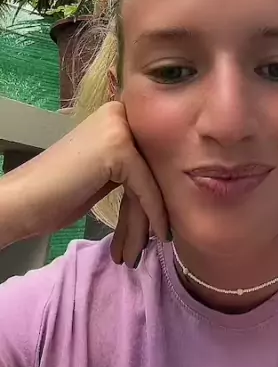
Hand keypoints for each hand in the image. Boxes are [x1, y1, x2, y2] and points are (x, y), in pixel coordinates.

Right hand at [51, 101, 167, 266]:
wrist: (22, 201)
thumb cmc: (56, 194)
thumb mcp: (102, 173)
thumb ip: (130, 168)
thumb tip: (166, 182)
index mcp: (116, 114)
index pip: (149, 158)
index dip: (153, 196)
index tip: (154, 229)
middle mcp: (119, 113)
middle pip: (150, 170)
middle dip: (149, 213)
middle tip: (144, 246)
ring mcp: (119, 128)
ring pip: (149, 181)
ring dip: (144, 223)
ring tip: (134, 253)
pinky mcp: (119, 148)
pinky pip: (145, 188)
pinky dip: (150, 216)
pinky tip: (148, 240)